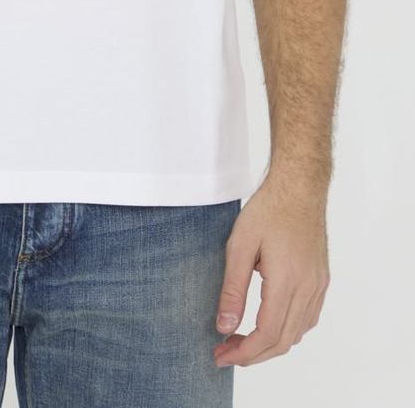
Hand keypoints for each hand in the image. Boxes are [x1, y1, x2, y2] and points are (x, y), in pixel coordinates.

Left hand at [213, 176, 329, 367]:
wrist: (299, 187)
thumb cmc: (268, 210)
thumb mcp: (239, 246)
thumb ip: (232, 289)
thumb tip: (224, 326)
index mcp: (287, 281)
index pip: (267, 334)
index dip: (244, 352)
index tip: (221, 356)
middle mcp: (308, 288)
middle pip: (283, 340)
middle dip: (253, 354)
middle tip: (225, 353)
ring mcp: (318, 285)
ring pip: (297, 333)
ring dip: (270, 344)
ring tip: (241, 339)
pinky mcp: (321, 279)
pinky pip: (307, 318)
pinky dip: (287, 329)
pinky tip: (268, 323)